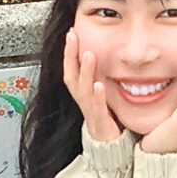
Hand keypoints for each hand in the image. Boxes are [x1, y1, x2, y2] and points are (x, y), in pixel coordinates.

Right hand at [62, 26, 120, 144]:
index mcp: (81, 92)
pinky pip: (97, 108)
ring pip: (83, 90)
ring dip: (85, 72)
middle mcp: (83, 99)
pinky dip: (98, 96)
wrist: (107, 145)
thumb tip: (98, 54)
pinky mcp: (100, 121)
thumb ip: (96, 76)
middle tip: (73, 36)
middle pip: (72, 76)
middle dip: (71, 55)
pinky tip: (100, 85)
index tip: (71, 32)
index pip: (71, 69)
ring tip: (89, 55)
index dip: (69, 52)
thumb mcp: (98, 93)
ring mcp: (90, 110)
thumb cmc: (103, 118)